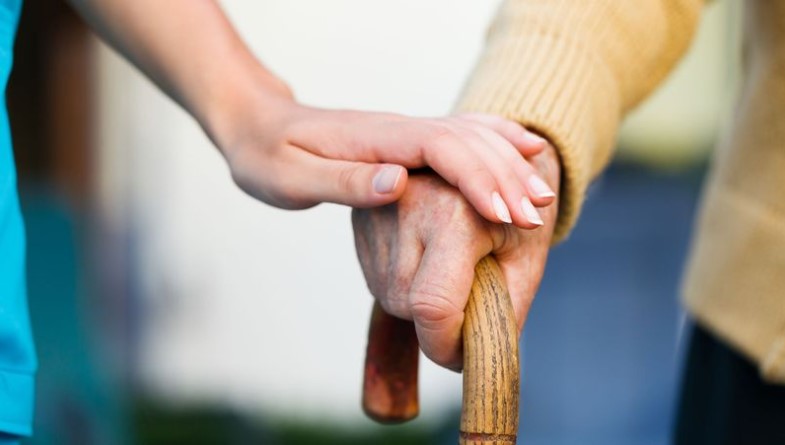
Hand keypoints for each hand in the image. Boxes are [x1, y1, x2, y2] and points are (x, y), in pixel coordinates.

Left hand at [209, 87, 554, 226]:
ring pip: (472, 137)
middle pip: (467, 143)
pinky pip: (462, 135)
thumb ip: (344, 183)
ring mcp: (406, 132)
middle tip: (538, 216)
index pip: (440, 149)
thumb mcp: (291, 178)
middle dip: (505, 178)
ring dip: (509, 164)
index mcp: (375, 140)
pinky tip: (525, 147)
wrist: (256, 124)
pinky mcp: (407, 141)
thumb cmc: (266, 156)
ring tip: (543, 196)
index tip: (504, 213)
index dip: (476, 178)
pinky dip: (497, 140)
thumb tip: (399, 183)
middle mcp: (399, 130)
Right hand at [352, 143, 559, 369]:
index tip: (463, 357)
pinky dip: (406, 284)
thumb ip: (503, 313)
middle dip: (440, 322)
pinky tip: (428, 257)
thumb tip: (472, 358)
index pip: (433, 305)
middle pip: (408, 306)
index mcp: (454, 211)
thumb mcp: (526, 260)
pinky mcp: (360, 216)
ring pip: (390, 296)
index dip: (446, 345)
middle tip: (471, 296)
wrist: (491, 158)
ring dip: (420, 303)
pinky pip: (379, 278)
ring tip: (452, 267)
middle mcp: (404, 203)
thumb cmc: (517, 211)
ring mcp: (376, 208)